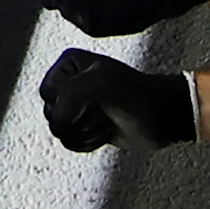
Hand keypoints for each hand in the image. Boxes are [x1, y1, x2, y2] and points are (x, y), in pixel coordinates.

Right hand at [40, 52, 197, 151]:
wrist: (162, 117)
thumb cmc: (137, 95)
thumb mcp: (102, 84)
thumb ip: (71, 95)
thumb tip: (55, 122)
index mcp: (69, 65)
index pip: (47, 94)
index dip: (69, 103)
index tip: (95, 98)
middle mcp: (69, 84)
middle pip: (51, 115)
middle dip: (80, 119)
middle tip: (104, 109)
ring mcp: (77, 107)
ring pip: (61, 132)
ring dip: (87, 132)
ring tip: (107, 119)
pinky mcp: (85, 127)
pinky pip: (71, 143)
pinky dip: (89, 142)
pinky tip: (107, 131)